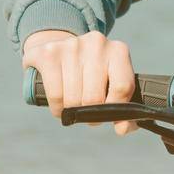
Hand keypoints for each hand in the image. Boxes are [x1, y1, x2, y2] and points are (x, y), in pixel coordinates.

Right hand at [21, 29, 138, 135]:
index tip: (109, 116)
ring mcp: (72, 46)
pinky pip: (55, 95)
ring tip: (73, 107)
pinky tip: (60, 106)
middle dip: (90, 115)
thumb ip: (124, 109)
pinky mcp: (49, 53)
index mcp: (118, 51)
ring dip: (72, 112)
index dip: (115, 109)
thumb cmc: (92, 73)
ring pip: (73, 100)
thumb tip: (122, 129)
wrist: (59, 45)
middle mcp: (97, 44)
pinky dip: (57, 109)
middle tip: (87, 114)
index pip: (123, 87)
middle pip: (94, 98)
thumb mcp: (112, 82)